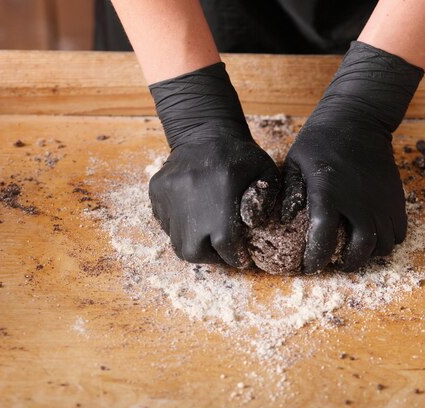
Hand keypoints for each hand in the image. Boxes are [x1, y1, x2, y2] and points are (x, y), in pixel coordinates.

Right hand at [149, 63, 279, 266]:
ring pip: (176, 240)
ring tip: (207, 237)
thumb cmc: (240, 156)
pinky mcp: (157, 192)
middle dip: (210, 257)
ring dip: (193, 244)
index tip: (241, 259)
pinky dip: (179, 228)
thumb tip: (254, 228)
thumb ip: (266, 202)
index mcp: (221, 194)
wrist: (206, 131)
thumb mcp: (265, 173)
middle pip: (194, 250)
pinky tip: (193, 218)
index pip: (225, 244)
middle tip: (221, 252)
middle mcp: (191, 196)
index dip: (235, 257)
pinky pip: (165, 223)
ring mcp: (169, 195)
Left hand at [282, 41, 424, 272]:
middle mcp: (358, 202)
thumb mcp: (294, 163)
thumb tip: (285, 221)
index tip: (309, 266)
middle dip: (348, 264)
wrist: (357, 118)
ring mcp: (381, 200)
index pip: (323, 240)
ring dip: (370, 255)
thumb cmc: (319, 141)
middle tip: (337, 264)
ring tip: (356, 252)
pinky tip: (375, 236)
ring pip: (384, 244)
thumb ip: (290, 193)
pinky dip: (389, 241)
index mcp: (328, 195)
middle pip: (362, 249)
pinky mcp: (396, 197)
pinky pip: (400, 231)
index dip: (315, 259)